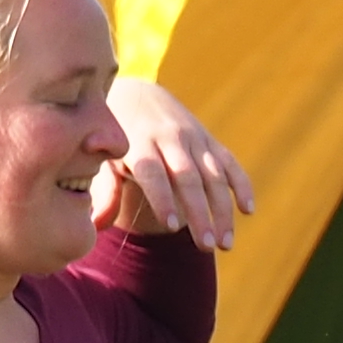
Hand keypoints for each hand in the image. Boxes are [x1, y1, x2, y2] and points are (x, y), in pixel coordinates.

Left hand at [97, 80, 254, 249]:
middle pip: (189, 178)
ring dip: (223, 211)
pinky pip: (231, 165)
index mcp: (139, 144)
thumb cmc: (115, 139)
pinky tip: (248, 210)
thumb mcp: (104, 159)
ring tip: (225, 244)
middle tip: (206, 246)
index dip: (163, 198)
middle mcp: (170, 139)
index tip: (170, 226)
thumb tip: (94, 225)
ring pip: (214, 176)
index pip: (153, 173)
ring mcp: (195, 140)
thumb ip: (105, 190)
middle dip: (199, 213)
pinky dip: (242, 186)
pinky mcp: (212, 142)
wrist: (139, 96)